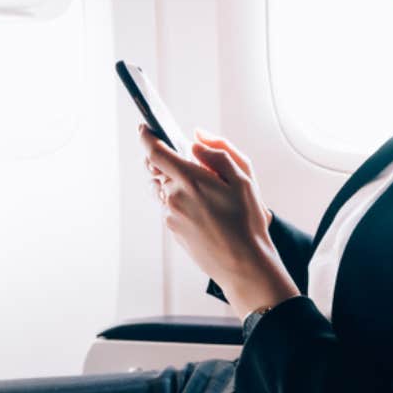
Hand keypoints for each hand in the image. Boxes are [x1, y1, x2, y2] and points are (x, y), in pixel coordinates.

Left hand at [139, 125, 297, 318]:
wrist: (243, 264)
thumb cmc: (247, 223)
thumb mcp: (243, 179)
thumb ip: (218, 153)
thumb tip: (197, 140)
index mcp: (190, 180)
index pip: (155, 152)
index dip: (147, 136)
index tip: (145, 128)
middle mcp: (174, 197)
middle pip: (158, 170)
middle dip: (170, 162)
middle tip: (194, 166)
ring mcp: (171, 215)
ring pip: (165, 189)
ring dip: (178, 184)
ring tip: (207, 196)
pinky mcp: (173, 230)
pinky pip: (171, 207)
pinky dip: (183, 202)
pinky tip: (207, 213)